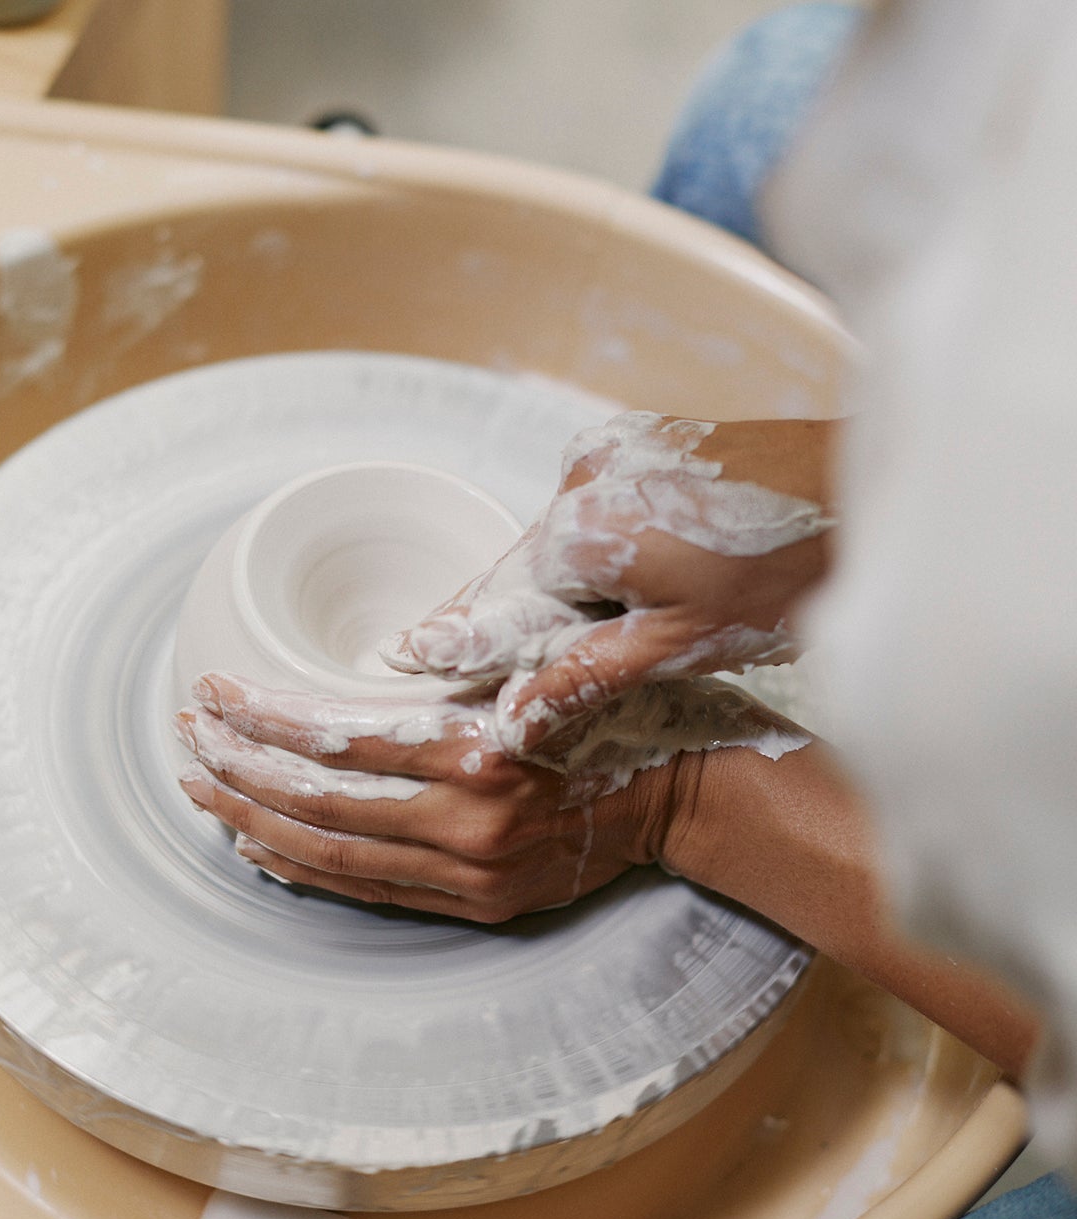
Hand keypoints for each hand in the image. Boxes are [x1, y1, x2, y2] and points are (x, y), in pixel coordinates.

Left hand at [175, 673, 682, 921]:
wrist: (688, 796)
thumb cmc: (620, 708)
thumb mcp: (553, 657)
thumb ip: (470, 657)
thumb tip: (384, 657)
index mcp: (482, 754)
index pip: (339, 737)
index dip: (264, 716)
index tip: (213, 690)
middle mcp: (469, 826)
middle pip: (319, 805)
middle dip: (239, 771)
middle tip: (186, 738)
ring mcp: (471, 876)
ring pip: (333, 856)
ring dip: (256, 823)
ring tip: (202, 791)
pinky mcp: (477, 906)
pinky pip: (370, 891)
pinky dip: (307, 868)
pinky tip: (261, 845)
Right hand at [382, 413, 836, 755]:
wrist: (869, 491)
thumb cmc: (791, 566)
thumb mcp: (682, 642)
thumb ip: (585, 675)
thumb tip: (513, 719)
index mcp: (583, 524)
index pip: (499, 598)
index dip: (459, 639)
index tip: (407, 657)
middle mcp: (586, 473)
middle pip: (529, 568)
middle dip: (517, 621)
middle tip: (475, 667)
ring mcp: (620, 448)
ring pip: (566, 541)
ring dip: (565, 590)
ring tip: (567, 643)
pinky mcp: (651, 442)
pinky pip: (599, 510)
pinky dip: (598, 554)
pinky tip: (618, 588)